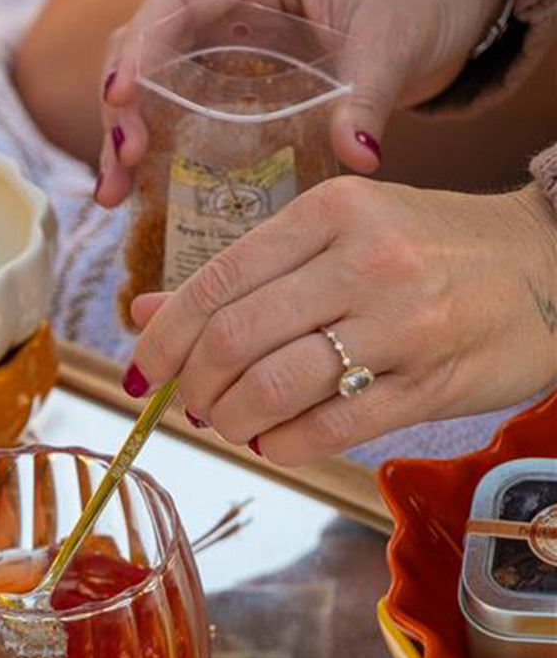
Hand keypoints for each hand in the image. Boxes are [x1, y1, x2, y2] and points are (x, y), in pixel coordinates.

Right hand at [96, 0, 507, 203]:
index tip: (122, 97)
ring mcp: (225, 48)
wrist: (448, 14)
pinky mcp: (233, 88)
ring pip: (154, 85)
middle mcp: (226, 5)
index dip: (140, 49)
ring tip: (114, 197)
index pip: (176, 3)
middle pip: (147, 50)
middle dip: (121, 111)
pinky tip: (140, 195)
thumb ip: (370, 95)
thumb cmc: (426, 0)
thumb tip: (356, 157)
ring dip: (126, 141)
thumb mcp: (394, 40)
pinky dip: (156, 153)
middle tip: (119, 171)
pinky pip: (179, 113)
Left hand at [123, 178, 556, 464]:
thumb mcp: (334, 236)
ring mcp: (403, 324)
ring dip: (232, 421)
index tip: (141, 371)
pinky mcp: (430, 383)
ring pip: (276, 388)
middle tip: (191, 404)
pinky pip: (329, 430)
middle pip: (235, 339)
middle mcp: (365, 261)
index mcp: (332, 212)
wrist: (547, 264)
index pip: (218, 282)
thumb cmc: (424, 249)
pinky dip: (283, 446)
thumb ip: (242, 275)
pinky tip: (275, 442)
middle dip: (194, 386)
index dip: (163, 337)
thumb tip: (145, 314)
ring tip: (231, 424)